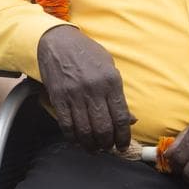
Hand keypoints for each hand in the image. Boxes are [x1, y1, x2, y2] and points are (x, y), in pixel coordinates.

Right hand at [36, 25, 133, 151]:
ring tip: (94, 148)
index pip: (121, 117)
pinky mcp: (58, 97)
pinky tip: (77, 140)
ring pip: (85, 130)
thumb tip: (130, 120)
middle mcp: (93, 89)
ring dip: (91, 145)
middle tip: (108, 147)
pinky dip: (73, 138)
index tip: (123, 146)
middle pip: (103, 128)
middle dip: (107, 144)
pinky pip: (66, 125)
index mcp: (111, 81)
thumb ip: (118, 94)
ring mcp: (74, 94)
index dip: (123, 137)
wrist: (58, 41)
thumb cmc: (87, 53)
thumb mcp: (109, 67)